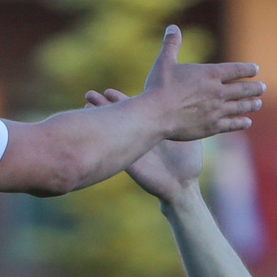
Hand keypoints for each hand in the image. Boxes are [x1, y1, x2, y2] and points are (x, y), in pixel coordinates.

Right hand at [86, 86, 200, 204]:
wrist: (183, 186)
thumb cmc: (188, 161)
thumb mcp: (188, 134)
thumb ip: (184, 117)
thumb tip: (190, 96)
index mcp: (150, 127)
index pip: (132, 109)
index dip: (119, 100)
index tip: (107, 91)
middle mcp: (139, 136)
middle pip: (117, 116)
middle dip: (103, 106)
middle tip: (89, 94)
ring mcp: (133, 149)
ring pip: (113, 130)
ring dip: (99, 119)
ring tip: (86, 107)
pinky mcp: (130, 163)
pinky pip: (115, 148)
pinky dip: (105, 139)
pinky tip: (93, 131)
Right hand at [139, 24, 262, 142]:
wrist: (157, 115)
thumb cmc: (159, 87)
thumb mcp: (164, 62)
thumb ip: (172, 44)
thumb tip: (173, 27)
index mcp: (210, 74)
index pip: (236, 70)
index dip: (247, 69)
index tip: (255, 70)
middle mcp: (218, 92)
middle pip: (243, 89)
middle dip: (255, 88)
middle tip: (263, 88)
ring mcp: (217, 110)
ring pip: (241, 107)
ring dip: (251, 104)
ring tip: (258, 103)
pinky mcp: (212, 126)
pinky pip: (232, 124)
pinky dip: (241, 122)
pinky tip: (247, 122)